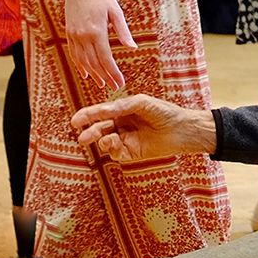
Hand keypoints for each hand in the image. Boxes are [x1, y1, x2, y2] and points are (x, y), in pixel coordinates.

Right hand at [63, 0, 133, 91]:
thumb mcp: (116, 11)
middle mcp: (83, 36)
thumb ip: (123, 31)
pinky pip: (74, 54)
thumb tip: (132, 48)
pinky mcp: (69, 33)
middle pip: (94, 63)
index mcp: (97, 31)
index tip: (120, 82)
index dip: (113, 73)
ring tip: (102, 83)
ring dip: (92, 74)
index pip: (106, 59)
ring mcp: (74, 35)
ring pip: (82, 61)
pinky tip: (85, 73)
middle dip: (105, 77)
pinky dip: (80, 65)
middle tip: (114, 87)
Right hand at [71, 93, 214, 161]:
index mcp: (124, 111)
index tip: (75, 120)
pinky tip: (116, 143)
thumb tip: (101, 111)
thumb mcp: (141, 103)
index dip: (88, 116)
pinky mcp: (132, 154)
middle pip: (101, 129)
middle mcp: (123, 125)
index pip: (102, 113)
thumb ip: (120, 107)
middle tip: (82, 137)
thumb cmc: (164, 111)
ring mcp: (127, 140)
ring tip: (106, 139)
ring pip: (106, 142)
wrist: (182, 129)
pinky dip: (112, 149)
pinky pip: (116, 154)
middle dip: (91, 133)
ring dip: (102, 141)